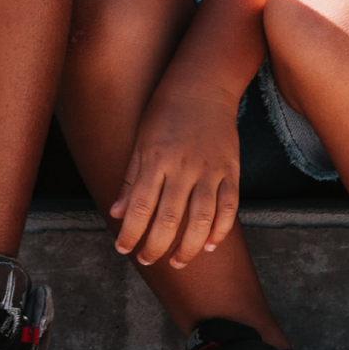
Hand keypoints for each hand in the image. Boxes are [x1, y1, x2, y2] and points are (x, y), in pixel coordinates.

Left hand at [110, 77, 242, 268]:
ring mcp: (210, 170)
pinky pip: (229, 208)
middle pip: (169, 219)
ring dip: (188, 247)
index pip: (140, 207)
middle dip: (155, 246)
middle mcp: (183, 167)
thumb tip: (117, 213)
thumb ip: (132, 179)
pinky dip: (220, 230)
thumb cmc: (164, 113)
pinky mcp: (231, 171)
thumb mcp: (140, 141)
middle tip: (146, 260)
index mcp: (156, 159)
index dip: (131, 233)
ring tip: (176, 262)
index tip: (122, 249)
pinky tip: (209, 246)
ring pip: (201, 220)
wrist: (202, 87)